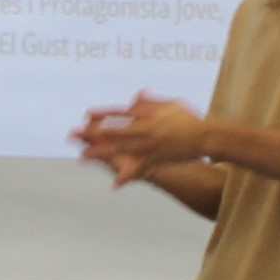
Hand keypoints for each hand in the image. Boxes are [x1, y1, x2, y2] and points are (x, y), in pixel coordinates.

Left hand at [73, 93, 202, 185]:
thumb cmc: (190, 120)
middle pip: (113, 130)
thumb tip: (138, 94)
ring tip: (82, 157)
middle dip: (92, 133)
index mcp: (148, 114)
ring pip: (121, 149)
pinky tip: (115, 184)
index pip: (121, 113)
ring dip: (101, 153)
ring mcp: (150, 144)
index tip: (87, 114)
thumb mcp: (171, 105)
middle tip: (72, 133)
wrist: (206, 136)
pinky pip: (139, 168)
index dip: (103, 115)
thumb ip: (151, 102)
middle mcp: (145, 128)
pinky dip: (128, 176)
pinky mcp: (157, 157)